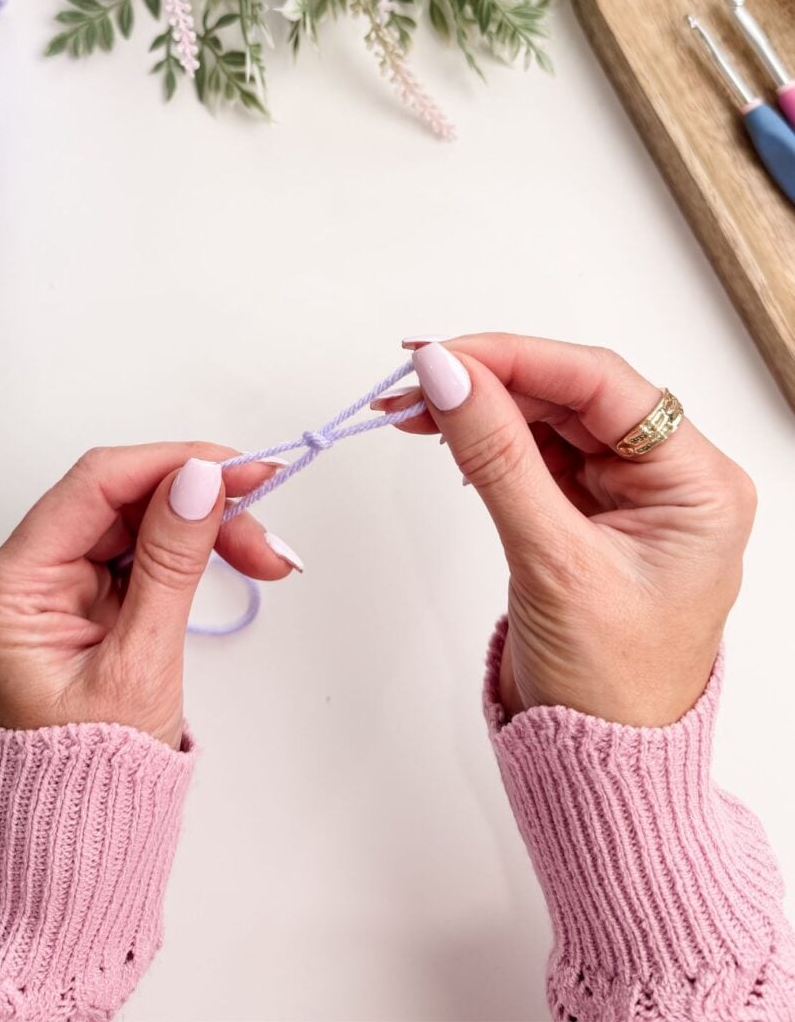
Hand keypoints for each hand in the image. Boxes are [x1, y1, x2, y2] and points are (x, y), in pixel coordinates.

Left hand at [0, 443, 297, 748]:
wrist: (84, 834)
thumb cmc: (91, 775)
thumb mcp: (139, 665)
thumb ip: (171, 565)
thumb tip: (199, 482)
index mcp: (14, 589)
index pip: (94, 486)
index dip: (173, 464)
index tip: (239, 469)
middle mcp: (29, 577)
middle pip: (124, 498)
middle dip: (202, 502)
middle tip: (267, 518)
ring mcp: (61, 588)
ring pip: (142, 521)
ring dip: (208, 528)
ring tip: (266, 556)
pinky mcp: (92, 601)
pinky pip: (146, 553)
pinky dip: (195, 553)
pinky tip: (236, 559)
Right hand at [375, 335, 755, 726]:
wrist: (599, 760)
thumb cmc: (610, 685)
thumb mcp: (551, 560)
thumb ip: (495, 458)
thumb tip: (450, 376)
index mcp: (697, 484)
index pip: (604, 386)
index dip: (518, 358)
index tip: (445, 355)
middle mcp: (671, 481)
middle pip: (575, 397)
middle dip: (492, 382)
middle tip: (417, 380)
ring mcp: (629, 499)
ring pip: (551, 423)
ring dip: (484, 411)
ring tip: (417, 408)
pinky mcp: (590, 518)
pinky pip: (538, 459)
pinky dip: (490, 446)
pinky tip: (452, 438)